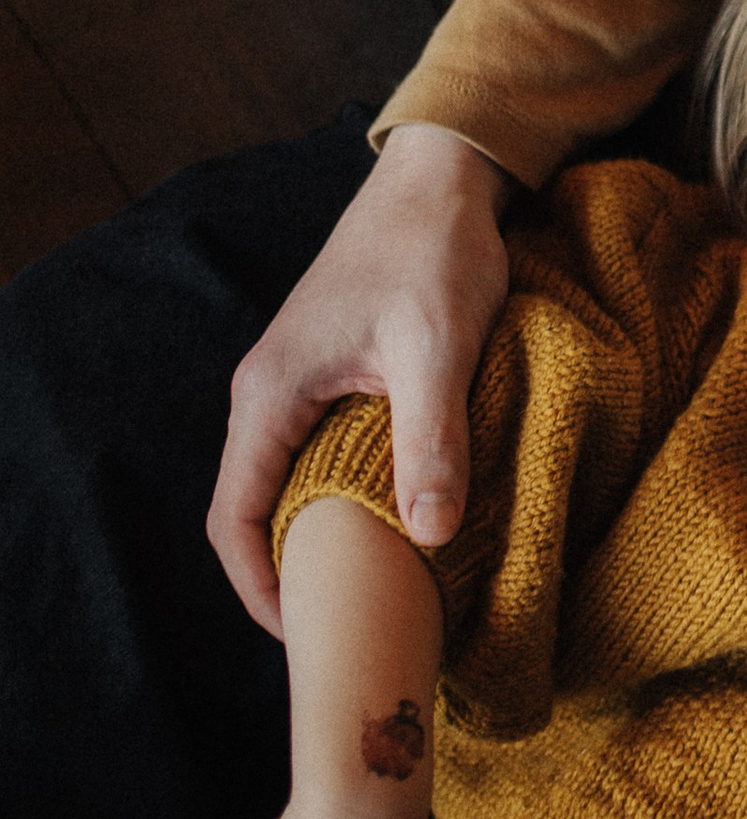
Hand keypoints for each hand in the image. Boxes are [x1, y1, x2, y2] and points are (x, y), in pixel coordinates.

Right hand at [208, 126, 510, 632]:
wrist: (440, 179)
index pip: (233, 517)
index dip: (259, 589)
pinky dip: (339, 499)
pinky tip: (388, 524)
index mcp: (270, 394)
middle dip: (287, 576)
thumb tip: (429, 537)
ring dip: (315, 538)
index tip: (305, 640)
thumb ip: (430, 438)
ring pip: (286, 484)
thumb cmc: (434, 251)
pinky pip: (314, 456)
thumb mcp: (438, 347)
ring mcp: (294, 382)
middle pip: (252, 510)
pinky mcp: (328, 374)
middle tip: (344, 631)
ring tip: (369, 592)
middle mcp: (266, 393)